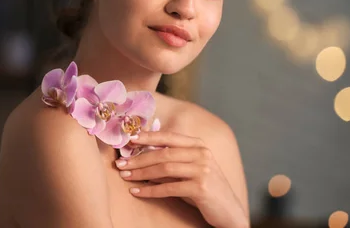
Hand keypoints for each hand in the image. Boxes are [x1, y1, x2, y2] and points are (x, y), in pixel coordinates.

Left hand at [114, 131, 248, 227]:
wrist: (229, 211)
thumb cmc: (205, 189)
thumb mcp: (190, 170)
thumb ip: (172, 161)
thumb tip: (141, 156)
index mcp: (199, 145)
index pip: (169, 136)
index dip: (148, 137)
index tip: (129, 140)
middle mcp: (202, 154)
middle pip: (164, 153)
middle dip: (139, 158)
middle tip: (121, 163)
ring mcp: (203, 170)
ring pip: (164, 168)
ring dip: (141, 173)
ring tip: (125, 176)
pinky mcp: (201, 188)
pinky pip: (169, 188)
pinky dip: (150, 190)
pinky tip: (137, 191)